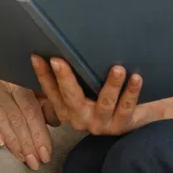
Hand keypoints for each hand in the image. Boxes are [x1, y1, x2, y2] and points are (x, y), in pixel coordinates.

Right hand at [0, 72, 51, 168]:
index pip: (32, 106)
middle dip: (30, 140)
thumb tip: (56, 120)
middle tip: (36, 161)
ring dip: (14, 140)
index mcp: (14, 83)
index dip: (41, 131)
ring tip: (22, 158)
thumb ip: (34, 110)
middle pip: (18, 112)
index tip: (46, 153)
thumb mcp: (12, 106)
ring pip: (2, 115)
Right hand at [31, 56, 161, 135]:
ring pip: (104, 103)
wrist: (136, 116)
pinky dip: (131, 92)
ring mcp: (100, 123)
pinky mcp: (121, 126)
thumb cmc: (104, 95)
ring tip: (118, 69)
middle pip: (71, 98)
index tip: (36, 56)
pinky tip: (136, 78)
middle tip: (59, 61)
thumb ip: (73, 75)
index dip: (42, 74)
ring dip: (111, 85)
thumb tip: (58, 46)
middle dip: (65, 79)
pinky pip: (126, 108)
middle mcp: (80, 118)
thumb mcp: (85, 88)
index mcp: (66, 109)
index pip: (51, 90)